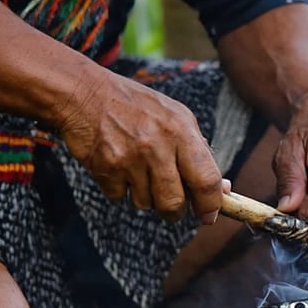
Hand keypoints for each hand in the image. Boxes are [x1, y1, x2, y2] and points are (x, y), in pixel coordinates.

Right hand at [56, 69, 222, 223]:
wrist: (85, 92)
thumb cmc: (137, 107)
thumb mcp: (176, 117)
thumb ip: (200, 153)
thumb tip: (223, 190)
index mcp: (181, 130)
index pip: (206, 179)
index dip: (211, 204)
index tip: (209, 216)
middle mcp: (156, 145)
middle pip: (174, 202)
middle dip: (176, 213)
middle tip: (174, 209)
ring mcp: (129, 158)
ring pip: (146, 204)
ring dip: (146, 197)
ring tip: (139, 171)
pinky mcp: (104, 168)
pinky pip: (120, 197)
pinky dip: (121, 189)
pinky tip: (119, 166)